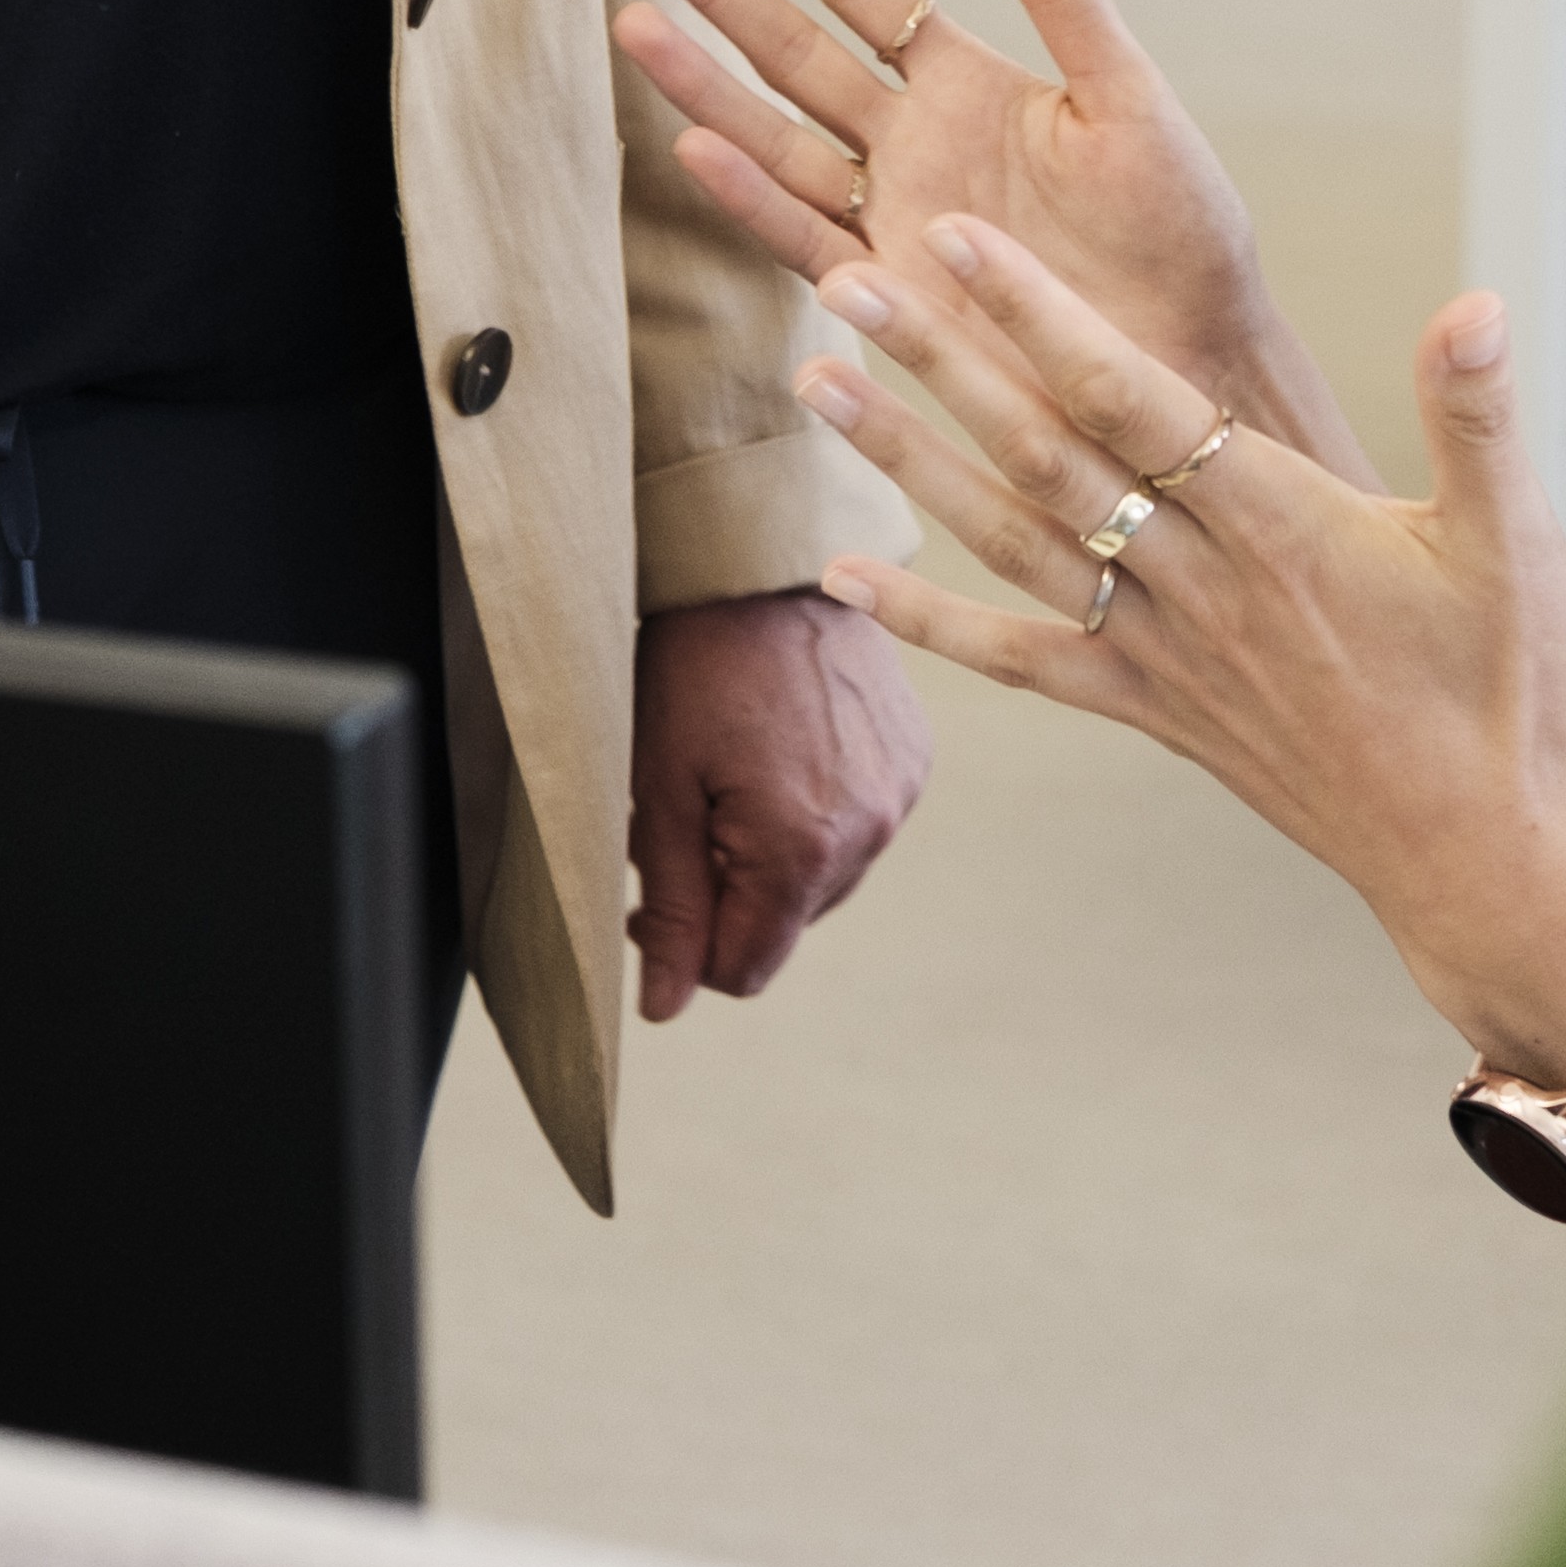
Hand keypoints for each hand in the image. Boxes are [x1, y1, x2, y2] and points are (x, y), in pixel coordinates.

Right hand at [619, 0, 1369, 481]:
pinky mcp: (888, 296)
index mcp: (967, 82)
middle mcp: (912, 142)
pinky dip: (748, 196)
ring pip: (776, 137)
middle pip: (795, 51)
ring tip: (636, 25)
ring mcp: (890, 217)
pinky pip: (804, 236)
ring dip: (706, 85)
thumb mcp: (1128, 99)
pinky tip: (694, 148)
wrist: (1194, 365)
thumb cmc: (1182, 232)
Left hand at [625, 582, 931, 1022]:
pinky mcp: (913, 755)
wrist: (760, 556)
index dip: (687, 948)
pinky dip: (816, 809)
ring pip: (824, 878)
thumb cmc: (694, 664)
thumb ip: (670, 907)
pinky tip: (778, 752)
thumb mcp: (661, 788)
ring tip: (730, 775)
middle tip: (682, 818)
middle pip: (786, 923)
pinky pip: (860, 822)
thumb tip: (665, 1010)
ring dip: (773, 853)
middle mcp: (871, 829)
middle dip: (728, 892)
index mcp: (804, 848)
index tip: (652, 892)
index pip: (746, 968)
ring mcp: (901, 790)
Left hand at [793, 218, 1565, 1088]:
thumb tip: (1479, 302)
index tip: (956, 239)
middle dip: (940, 360)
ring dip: (911, 460)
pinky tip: (850, 576)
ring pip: (1012, 539)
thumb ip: (1479, 418)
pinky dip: (931, 622)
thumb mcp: (1517, 545)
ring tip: (817, 382)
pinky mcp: (1152, 711)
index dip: (1037, 311)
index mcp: (1277, 522)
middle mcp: (1198, 583)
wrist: (1490, 866)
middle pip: (1043, 451)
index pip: (1130, 394)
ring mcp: (1163, 653)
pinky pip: (1024, 660)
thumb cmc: (1513, 694)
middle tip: (842, 274)